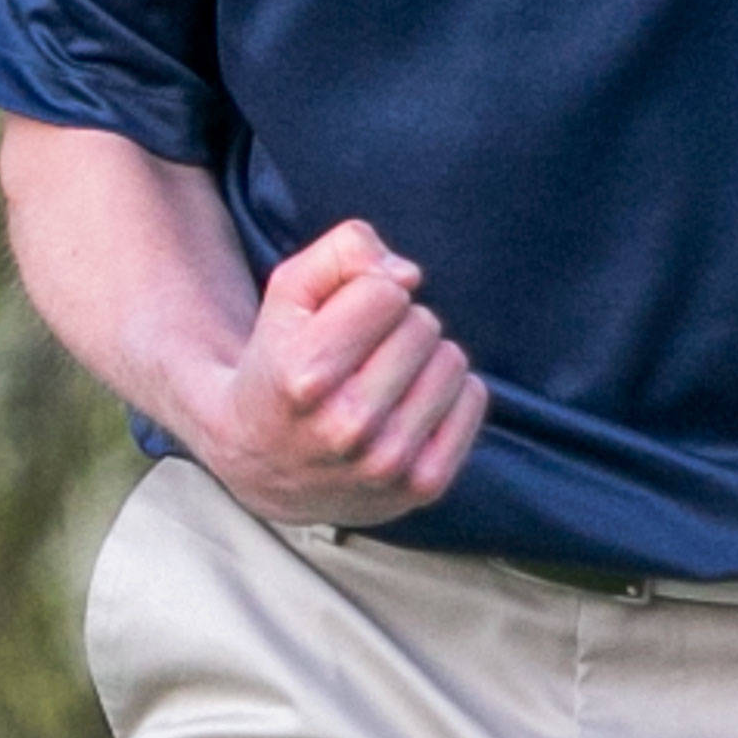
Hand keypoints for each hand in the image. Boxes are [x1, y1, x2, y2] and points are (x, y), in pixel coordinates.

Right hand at [203, 219, 486, 525]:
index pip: (387, 292)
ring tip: (384, 380)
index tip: (342, 322)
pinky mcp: (424, 485)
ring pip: (452, 359)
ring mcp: (389, 463)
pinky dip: (449, 392)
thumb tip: (409, 275)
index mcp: (307, 375)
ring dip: (424, 359)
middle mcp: (349, 426)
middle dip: (396, 326)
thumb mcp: (288, 292)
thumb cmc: (281, 362)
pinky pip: (474, 398)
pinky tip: (408, 406)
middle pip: (423, 324)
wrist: (264, 465)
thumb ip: (343, 251)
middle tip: (362, 356)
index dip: (367, 294)